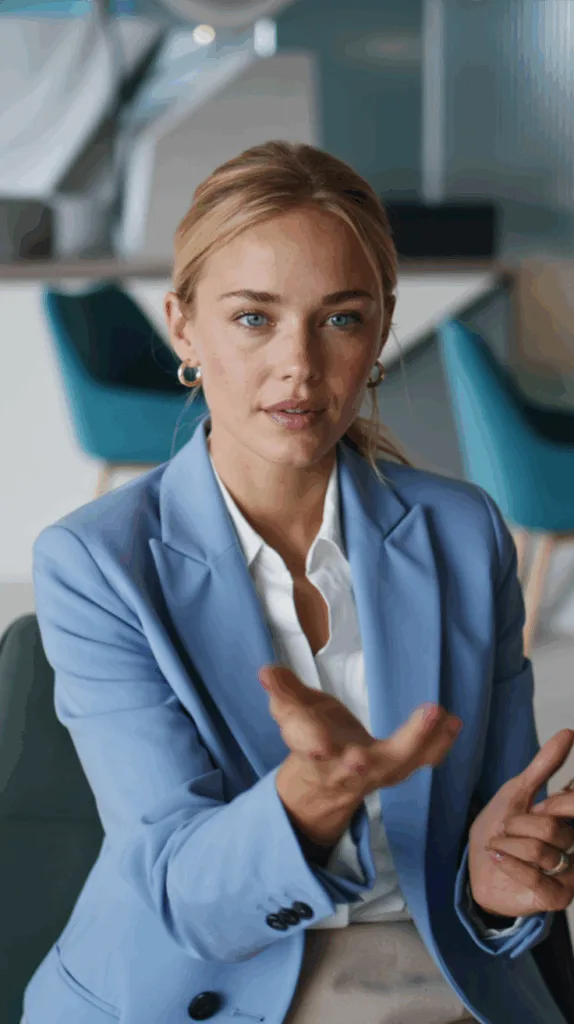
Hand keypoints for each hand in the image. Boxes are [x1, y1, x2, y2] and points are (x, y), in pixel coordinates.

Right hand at [260, 664, 462, 830]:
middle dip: (376, 753)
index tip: (316, 744)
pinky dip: (439, 744)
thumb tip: (266, 671)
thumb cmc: (310, 737)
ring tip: (441, 715)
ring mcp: (374, 772)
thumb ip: (283, 691)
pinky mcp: (395, 768)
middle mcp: (344, 767)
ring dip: (420, 742)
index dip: (309, 740)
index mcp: (311, 748)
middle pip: (361, 765)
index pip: (305, 743)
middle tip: (389, 738)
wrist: (323, 785)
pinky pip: (420, 760)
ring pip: (398, 763)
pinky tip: (454, 722)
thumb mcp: (292, 714)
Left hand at [469, 729, 573, 917]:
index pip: (572, 803)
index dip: (551, 803)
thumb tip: (569, 732)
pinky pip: (537, 878)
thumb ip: (545, 766)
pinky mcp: (557, 898)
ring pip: (542, 851)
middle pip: (552, 827)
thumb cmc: (499, 828)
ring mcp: (569, 874)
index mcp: (567, 818)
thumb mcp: (518, 791)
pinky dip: (510, 864)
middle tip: (507, 829)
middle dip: (518, 825)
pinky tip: (497, 857)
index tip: (536, 806)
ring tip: (499, 846)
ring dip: (508, 844)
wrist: (476, 867)